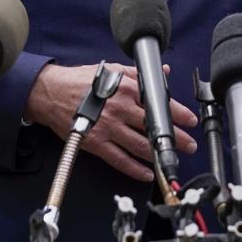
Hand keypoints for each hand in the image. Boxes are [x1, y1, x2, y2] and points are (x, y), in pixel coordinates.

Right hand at [24, 62, 197, 180]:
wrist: (50, 92)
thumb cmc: (81, 81)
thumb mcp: (113, 69)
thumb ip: (139, 74)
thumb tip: (163, 73)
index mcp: (127, 89)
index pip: (159, 103)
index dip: (178, 113)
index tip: (190, 120)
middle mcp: (120, 109)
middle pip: (154, 126)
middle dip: (175, 138)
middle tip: (189, 145)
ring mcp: (108, 127)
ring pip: (140, 146)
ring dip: (159, 155)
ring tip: (172, 160)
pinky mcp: (95, 143)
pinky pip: (120, 159)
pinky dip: (135, 168)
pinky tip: (146, 172)